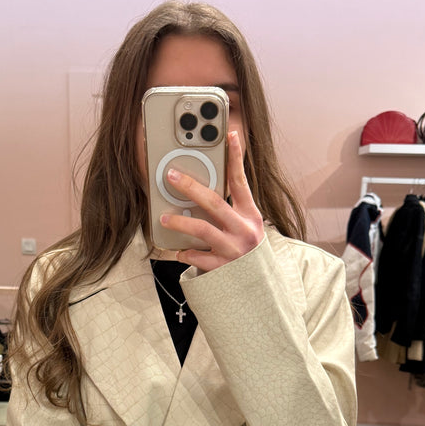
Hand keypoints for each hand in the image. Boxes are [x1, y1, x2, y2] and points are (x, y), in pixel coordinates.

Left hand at [160, 130, 264, 272]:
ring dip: (180, 222)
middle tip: (171, 176)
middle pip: (214, 202)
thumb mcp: (247, 227)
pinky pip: (197, 256)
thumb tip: (200, 194)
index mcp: (251, 215)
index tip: (229, 136)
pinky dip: (185, 253)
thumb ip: (230, 211)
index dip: (235, 157)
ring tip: (165, 217)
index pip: (241, 181)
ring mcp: (234, 249)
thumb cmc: (248, 253)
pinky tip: (179, 250)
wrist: (259, 289)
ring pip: (202, 229)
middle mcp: (244, 230)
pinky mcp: (223, 268)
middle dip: (190, 187)